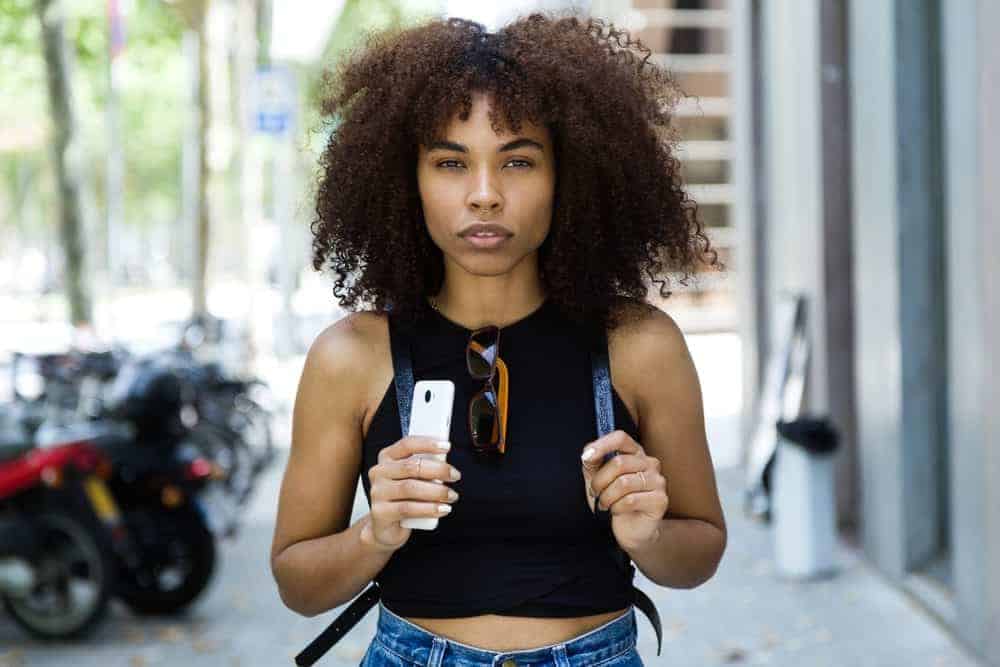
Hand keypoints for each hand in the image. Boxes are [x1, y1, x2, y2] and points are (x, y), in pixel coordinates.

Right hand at [363, 436, 460, 551]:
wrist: (386, 527)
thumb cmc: (404, 497)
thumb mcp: (412, 478)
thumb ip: (424, 466)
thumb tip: (447, 462)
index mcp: (387, 457)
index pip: (407, 444)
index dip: (428, 444)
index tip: (448, 446)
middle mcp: (379, 472)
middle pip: (411, 467)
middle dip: (438, 469)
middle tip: (455, 475)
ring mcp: (377, 492)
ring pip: (410, 488)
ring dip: (437, 491)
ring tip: (452, 496)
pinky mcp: (380, 512)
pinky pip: (408, 508)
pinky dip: (429, 509)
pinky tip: (443, 509)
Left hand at [581, 430, 668, 552]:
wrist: (630, 529)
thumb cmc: (614, 500)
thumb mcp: (598, 478)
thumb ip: (592, 463)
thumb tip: (587, 454)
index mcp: (634, 453)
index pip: (620, 438)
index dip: (602, 445)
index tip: (586, 457)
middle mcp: (649, 463)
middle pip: (619, 463)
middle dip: (599, 481)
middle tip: (595, 493)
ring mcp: (658, 481)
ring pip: (623, 483)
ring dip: (607, 497)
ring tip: (605, 504)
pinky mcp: (660, 500)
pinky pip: (630, 500)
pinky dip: (616, 508)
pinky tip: (616, 511)